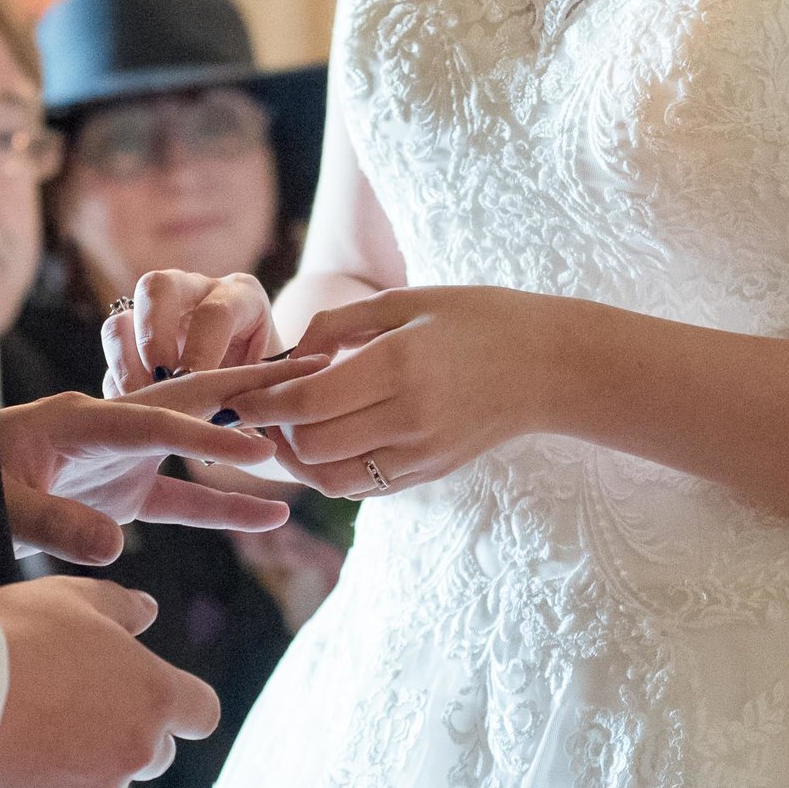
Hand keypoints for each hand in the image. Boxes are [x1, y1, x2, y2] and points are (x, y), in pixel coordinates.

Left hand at [0, 361, 327, 563]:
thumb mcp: (0, 508)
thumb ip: (53, 524)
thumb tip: (114, 545)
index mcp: (79, 421)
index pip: (155, 423)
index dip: (206, 435)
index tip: (257, 449)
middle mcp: (109, 428)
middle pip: (192, 401)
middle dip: (252, 386)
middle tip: (314, 366)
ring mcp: (121, 457)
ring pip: (199, 442)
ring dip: (253, 437)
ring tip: (312, 426)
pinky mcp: (122, 489)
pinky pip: (183, 498)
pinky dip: (225, 504)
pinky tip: (274, 515)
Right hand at [0, 575, 222, 787]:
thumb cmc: (14, 636)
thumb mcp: (70, 598)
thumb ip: (119, 606)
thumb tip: (148, 611)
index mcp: (153, 695)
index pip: (201, 713)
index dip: (180, 704)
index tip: (149, 691)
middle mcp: (135, 751)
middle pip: (156, 754)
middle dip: (129, 733)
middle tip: (76, 703)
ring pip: (107, 783)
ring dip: (87, 762)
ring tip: (34, 725)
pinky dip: (43, 786)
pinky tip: (8, 752)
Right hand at [102, 270, 280, 393]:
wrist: (255, 387)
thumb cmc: (270, 392)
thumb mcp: (274, 391)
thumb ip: (263, 401)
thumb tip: (256, 440)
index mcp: (242, 299)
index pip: (216, 313)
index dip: (202, 352)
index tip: (196, 388)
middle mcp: (198, 292)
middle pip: (160, 287)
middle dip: (153, 336)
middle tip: (160, 381)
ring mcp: (160, 309)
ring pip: (126, 310)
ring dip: (126, 356)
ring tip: (138, 399)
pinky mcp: (134, 333)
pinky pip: (113, 343)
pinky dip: (118, 374)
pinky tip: (132, 407)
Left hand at [224, 286, 564, 498]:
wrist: (550, 366)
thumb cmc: (477, 318)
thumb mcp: (407, 301)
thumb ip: (339, 325)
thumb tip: (288, 355)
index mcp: (399, 367)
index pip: (306, 401)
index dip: (262, 403)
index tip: (238, 395)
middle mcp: (408, 418)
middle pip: (310, 447)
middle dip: (275, 432)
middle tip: (263, 409)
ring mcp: (421, 454)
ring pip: (331, 479)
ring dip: (299, 460)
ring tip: (289, 430)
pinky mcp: (429, 473)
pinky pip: (361, 486)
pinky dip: (332, 471)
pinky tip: (327, 443)